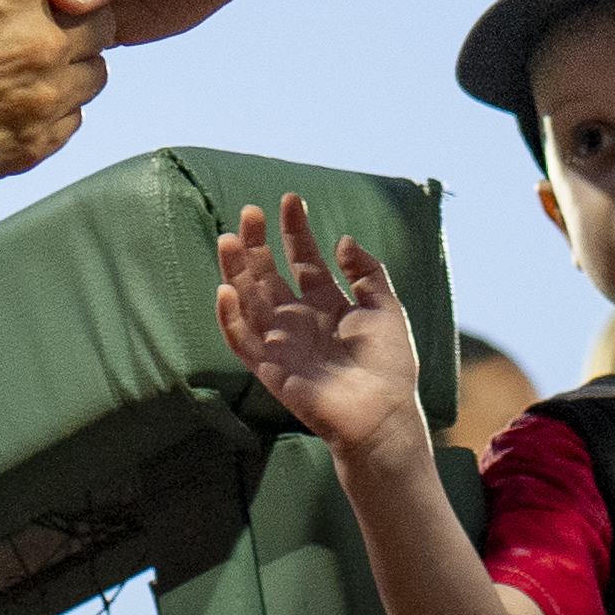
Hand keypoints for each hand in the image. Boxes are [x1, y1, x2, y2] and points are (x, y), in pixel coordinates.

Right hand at [0, 0, 113, 197]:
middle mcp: (44, 41)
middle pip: (94, 17)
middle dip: (64, 13)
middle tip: (4, 22)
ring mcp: (41, 101)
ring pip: (90, 73)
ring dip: (62, 64)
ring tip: (0, 60)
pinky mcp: (29, 150)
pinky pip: (69, 121)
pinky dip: (46, 110)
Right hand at [215, 195, 424, 464]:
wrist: (384, 414)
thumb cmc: (390, 366)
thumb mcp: (385, 308)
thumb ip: (367, 272)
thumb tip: (344, 239)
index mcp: (327, 304)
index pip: (303, 260)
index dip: (295, 230)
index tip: (290, 200)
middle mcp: (299, 320)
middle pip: (268, 275)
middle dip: (257, 244)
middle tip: (251, 212)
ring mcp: (283, 343)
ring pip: (249, 301)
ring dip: (236, 272)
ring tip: (229, 239)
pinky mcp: (271, 369)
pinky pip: (243, 342)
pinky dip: (230, 318)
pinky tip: (225, 290)